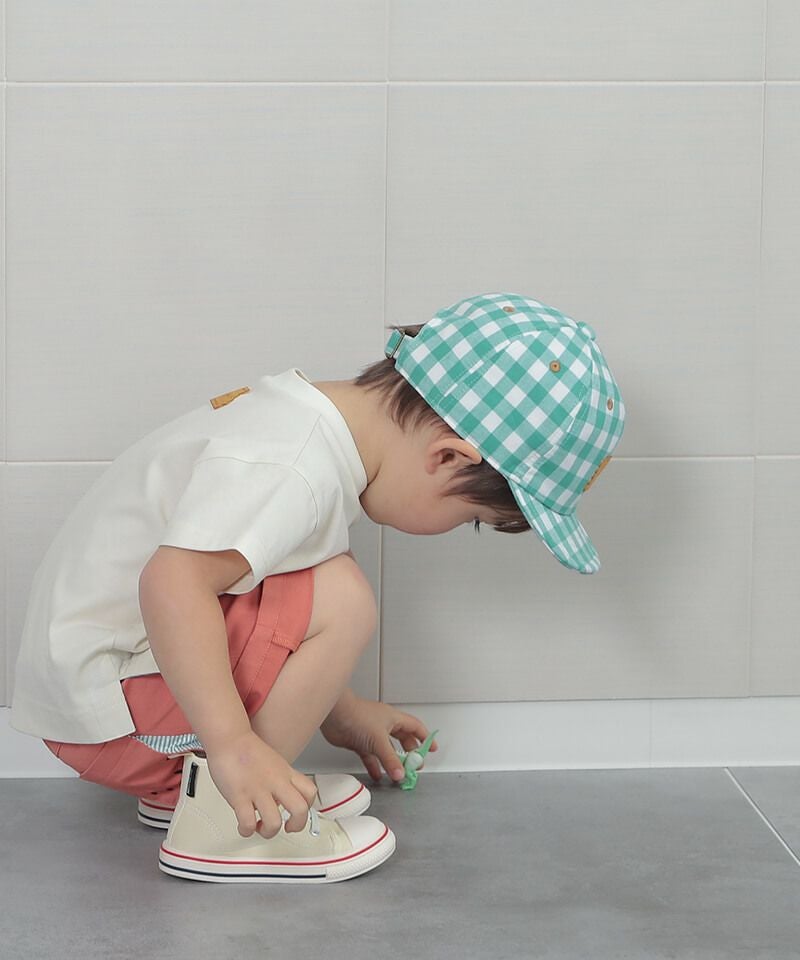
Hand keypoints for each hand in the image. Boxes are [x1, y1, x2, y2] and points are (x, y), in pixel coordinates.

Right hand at [204, 729, 317, 838]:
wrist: (229, 738)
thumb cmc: (247, 750)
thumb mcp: (274, 762)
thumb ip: (280, 780)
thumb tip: (278, 801)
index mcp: (286, 773)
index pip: (310, 792)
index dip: (307, 807)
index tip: (298, 815)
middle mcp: (275, 782)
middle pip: (300, 810)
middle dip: (296, 826)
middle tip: (286, 827)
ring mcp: (258, 790)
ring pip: (274, 822)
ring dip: (268, 832)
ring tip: (261, 827)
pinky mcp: (239, 796)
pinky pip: (247, 823)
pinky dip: (246, 830)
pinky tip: (244, 826)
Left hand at [320, 695, 437, 782]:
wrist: (334, 715)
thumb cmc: (356, 715)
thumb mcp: (379, 740)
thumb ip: (390, 759)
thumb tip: (400, 773)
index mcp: (394, 719)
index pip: (415, 727)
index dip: (425, 738)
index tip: (432, 749)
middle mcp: (384, 725)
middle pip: (403, 740)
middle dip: (410, 753)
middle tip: (415, 765)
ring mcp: (372, 734)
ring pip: (387, 750)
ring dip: (392, 762)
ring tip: (398, 773)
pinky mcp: (360, 742)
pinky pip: (372, 756)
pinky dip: (376, 766)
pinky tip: (378, 775)